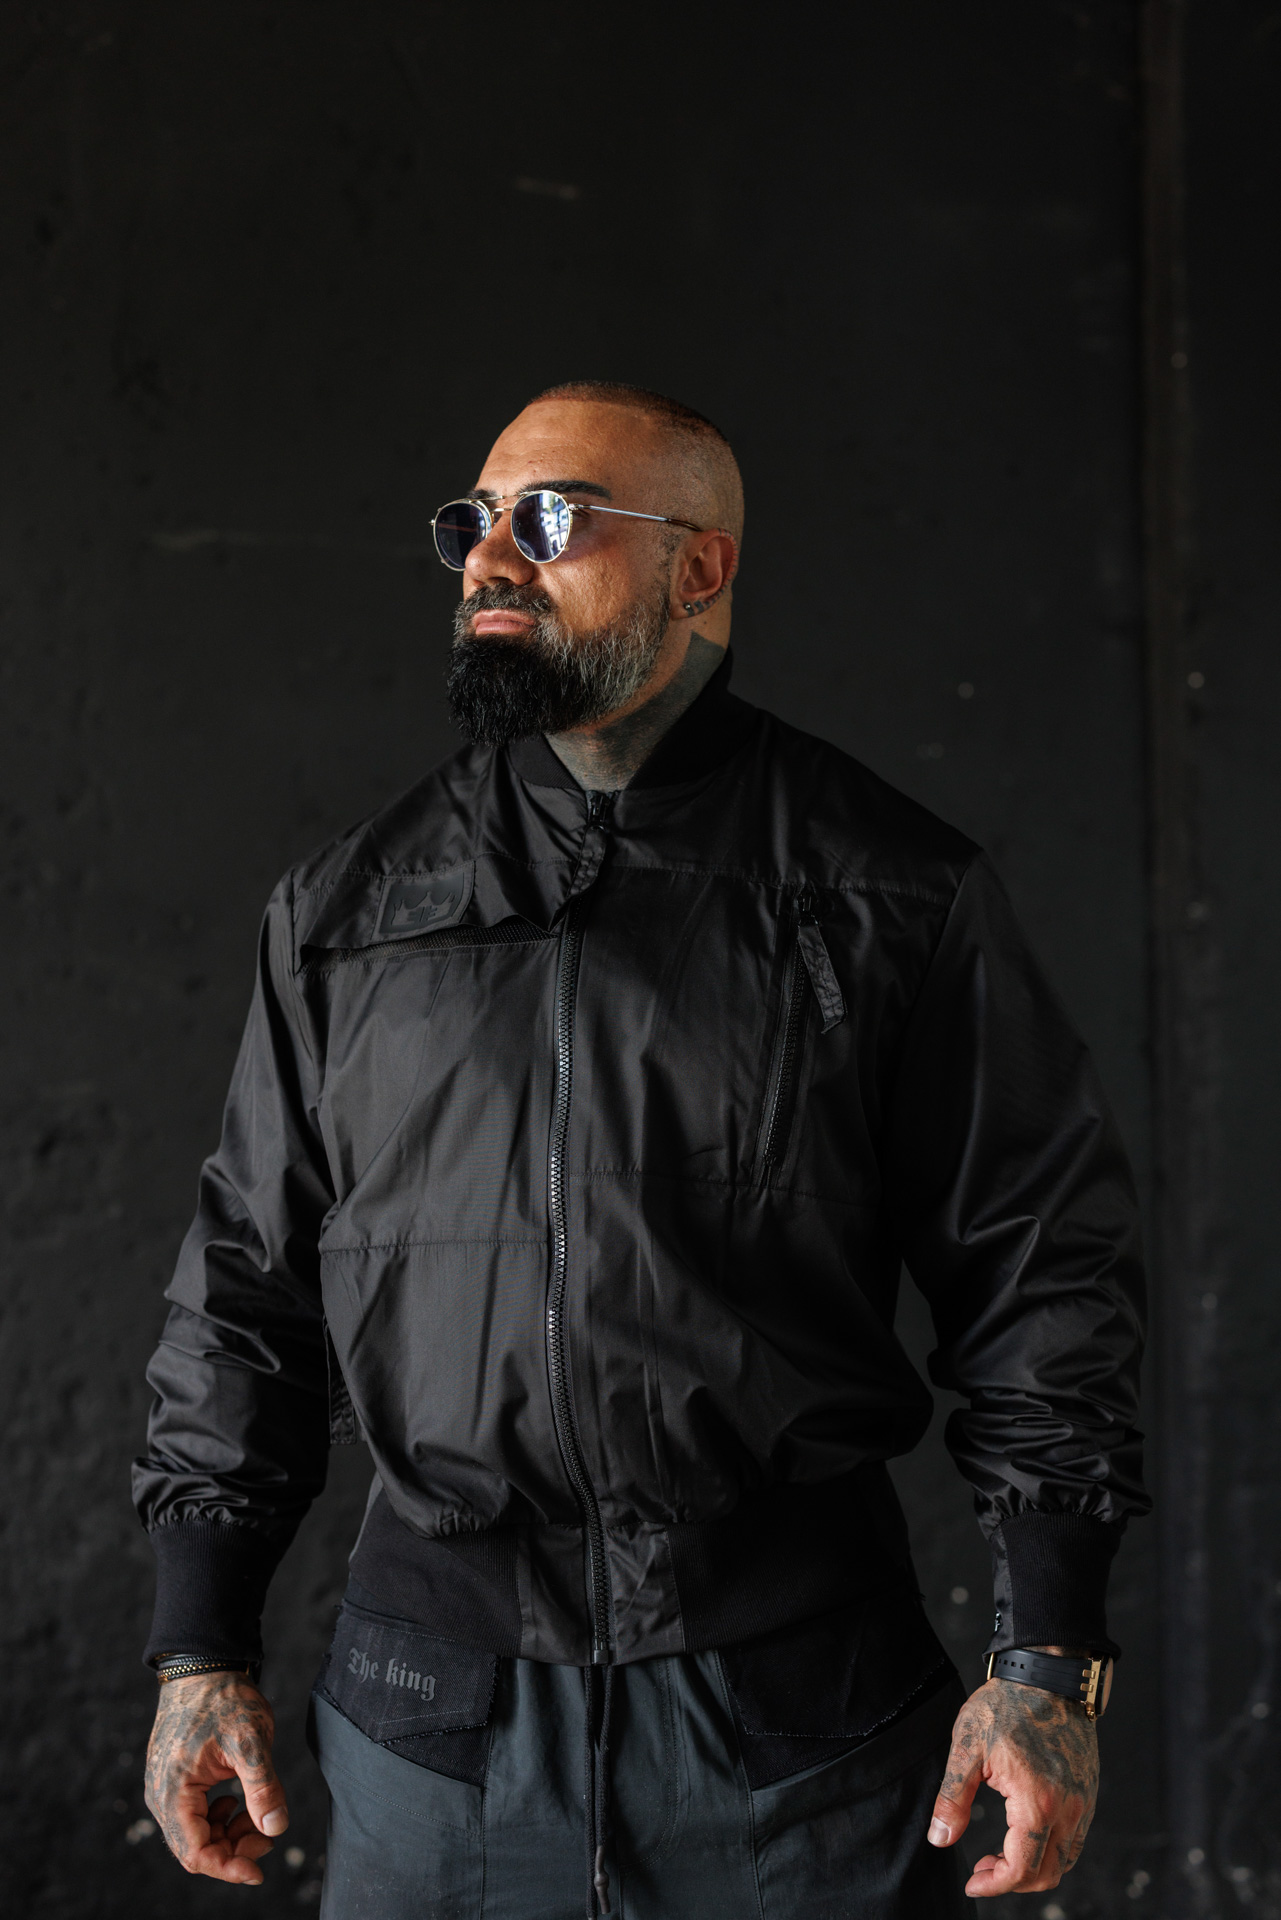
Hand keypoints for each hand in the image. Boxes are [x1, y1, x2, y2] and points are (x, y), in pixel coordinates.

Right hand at [144, 1671, 287, 1883]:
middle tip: (267, 1832)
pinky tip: (238, 1801)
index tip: (260, 1868)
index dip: (228, 1868)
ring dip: (228, 1834)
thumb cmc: (223, 1699)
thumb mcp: (250, 1741)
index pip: (195, 1853)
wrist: (204, 1666)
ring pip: (196, 1833)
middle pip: (195, 1848)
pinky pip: (194, 1815)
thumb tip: (275, 1829)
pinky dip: (220, 1817)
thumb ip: (262, 1788)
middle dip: (234, 1849)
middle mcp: (161, 1796)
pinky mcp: (174, 1780)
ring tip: (257, 1814)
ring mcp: (165, 1788)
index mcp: (173, 1791)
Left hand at [926, 1670, 1097, 1897]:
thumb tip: (940, 1839)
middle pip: (1046, 1874)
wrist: (1049, 1675)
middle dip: (1011, 1881)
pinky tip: (1024, 1832)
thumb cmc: (1006, 1705)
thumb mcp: (967, 1746)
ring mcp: (1083, 1802)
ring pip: (1064, 1861)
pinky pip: (1075, 1840)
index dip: (994, 1885)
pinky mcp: (1089, 1793)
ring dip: (1033, 1868)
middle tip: (981, 1867)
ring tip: (1000, 1853)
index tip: (972, 1882)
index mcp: (1037, 1802)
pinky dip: (1050, 1850)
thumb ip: (952, 1797)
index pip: (1021, 1869)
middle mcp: (1069, 1809)